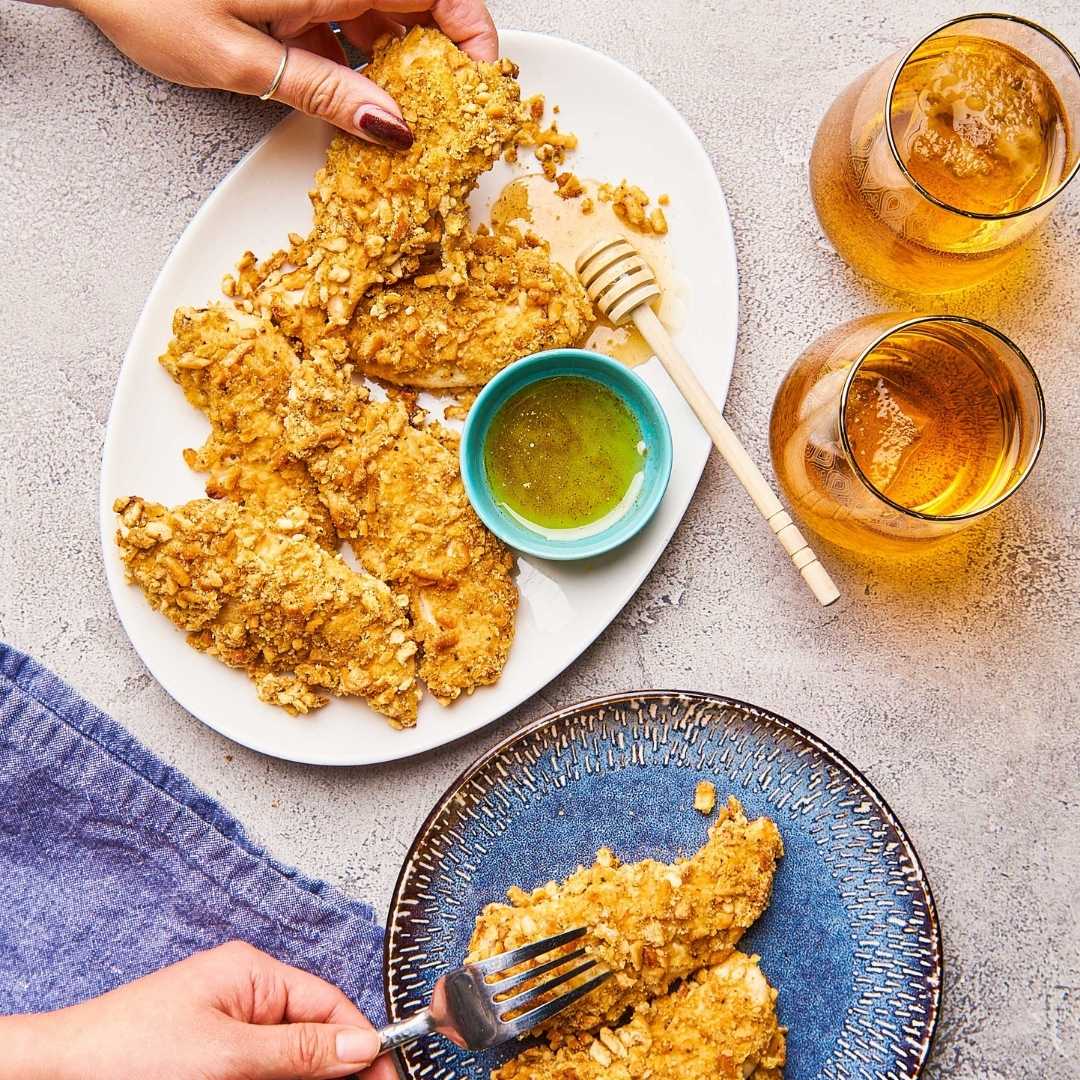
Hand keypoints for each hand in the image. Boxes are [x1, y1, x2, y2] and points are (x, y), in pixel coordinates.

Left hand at [1, 941, 396, 1079]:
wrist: (56, 1079)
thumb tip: (360, 1045)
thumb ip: (298, 1052)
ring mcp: (225, 1032)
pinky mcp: (209, 1062)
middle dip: (336, 1070)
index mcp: (253, 975)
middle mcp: (244, 997)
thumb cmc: (126, 1055)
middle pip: (312, 1036)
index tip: (390, 1078)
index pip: (328, 1005)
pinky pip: (261, 1071)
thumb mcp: (226, 1056)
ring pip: (288, 1062)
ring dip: (309, 1079)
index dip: (362, 1044)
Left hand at [60, 0, 497, 145]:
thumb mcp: (240, 61)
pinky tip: (355, 94)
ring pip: (385, 12)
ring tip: (402, 116)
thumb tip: (390, 125)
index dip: (472, 29)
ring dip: (401, 61)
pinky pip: (349, 17)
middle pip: (417, 1)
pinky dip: (362, 57)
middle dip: (441, 54)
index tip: (482, 76)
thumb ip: (322, 92)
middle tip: (446, 110)